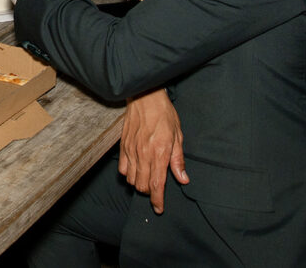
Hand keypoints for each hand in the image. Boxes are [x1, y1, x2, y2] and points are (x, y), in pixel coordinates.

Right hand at [118, 88, 188, 214]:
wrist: (145, 97)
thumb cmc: (163, 114)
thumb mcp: (177, 135)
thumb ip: (178, 160)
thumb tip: (183, 179)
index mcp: (159, 153)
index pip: (157, 185)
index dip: (158, 200)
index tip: (159, 208)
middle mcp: (143, 154)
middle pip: (142, 186)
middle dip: (150, 192)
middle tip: (157, 188)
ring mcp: (131, 151)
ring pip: (131, 180)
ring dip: (139, 183)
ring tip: (147, 178)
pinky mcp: (123, 146)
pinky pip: (122, 169)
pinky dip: (128, 174)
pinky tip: (136, 169)